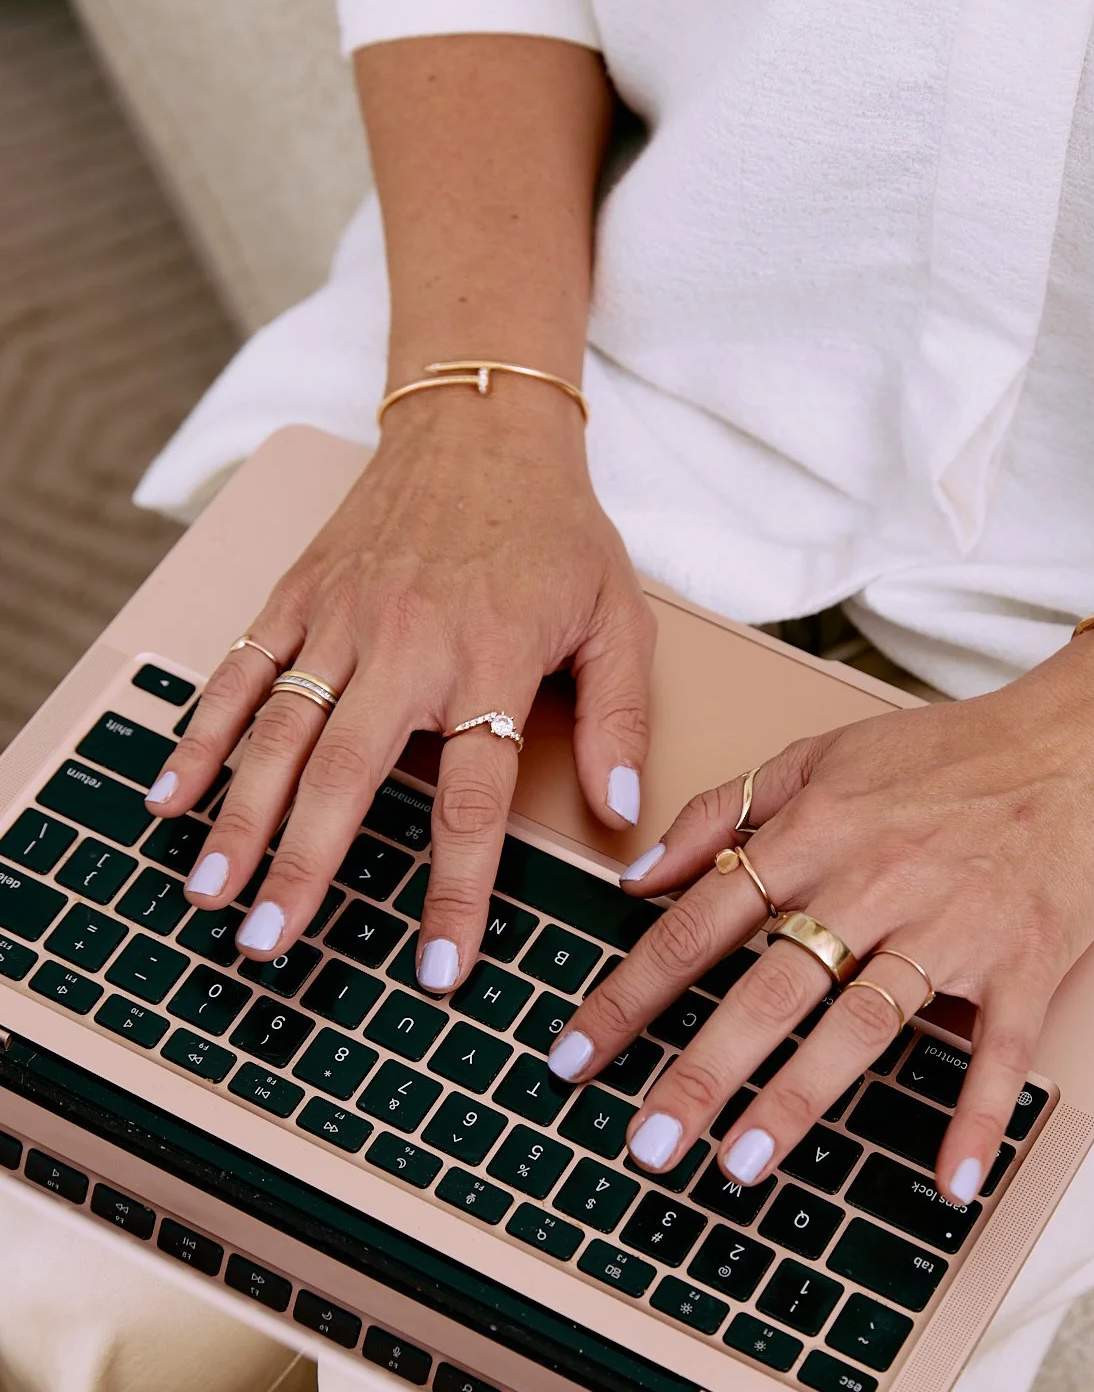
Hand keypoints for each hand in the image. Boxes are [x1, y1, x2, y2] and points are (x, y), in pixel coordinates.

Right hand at [142, 388, 654, 991]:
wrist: (482, 422)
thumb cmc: (556, 528)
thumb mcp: (619, 615)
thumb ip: (622, 718)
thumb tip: (623, 815)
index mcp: (490, 661)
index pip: (470, 799)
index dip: (457, 892)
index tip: (440, 969)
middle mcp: (407, 645)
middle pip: (344, 773)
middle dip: (302, 865)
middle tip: (269, 940)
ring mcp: (342, 618)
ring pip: (278, 729)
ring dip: (238, 815)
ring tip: (208, 891)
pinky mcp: (300, 593)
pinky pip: (243, 668)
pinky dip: (203, 729)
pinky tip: (173, 791)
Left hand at [547, 633, 1093, 1203]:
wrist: (1086, 738)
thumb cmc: (950, 752)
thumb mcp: (820, 755)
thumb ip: (723, 813)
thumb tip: (636, 876)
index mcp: (817, 832)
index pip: (700, 923)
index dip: (631, 994)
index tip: (574, 1057)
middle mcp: (876, 881)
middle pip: (770, 987)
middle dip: (699, 1070)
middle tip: (645, 1141)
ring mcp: (954, 927)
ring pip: (862, 1024)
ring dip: (797, 1099)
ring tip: (738, 1166)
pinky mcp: (1027, 962)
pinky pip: (999, 1052)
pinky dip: (977, 1117)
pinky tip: (948, 1183)